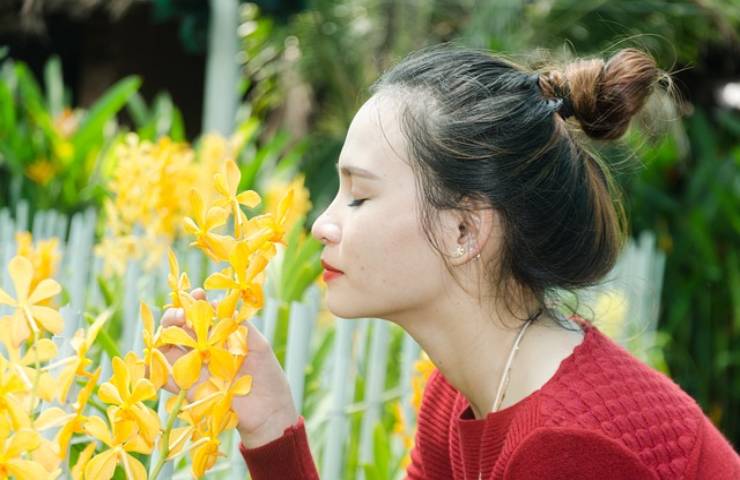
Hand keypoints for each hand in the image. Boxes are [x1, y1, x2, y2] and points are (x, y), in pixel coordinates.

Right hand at [158, 288, 299, 447]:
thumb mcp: (258, 344)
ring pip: (168, 349)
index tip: (197, 294)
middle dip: (175, 316)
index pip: (201, 314)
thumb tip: (214, 304)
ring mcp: (196, 368)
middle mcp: (205, 350)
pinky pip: (167, 378)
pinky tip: (157, 357)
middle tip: (180, 313)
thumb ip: (238, 324)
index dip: (196, 302)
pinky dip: (156, 368)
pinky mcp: (189, 389)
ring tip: (173, 328)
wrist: (270, 412)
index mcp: (221, 336)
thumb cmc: (268, 376)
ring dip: (165, 335)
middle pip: (179, 328)